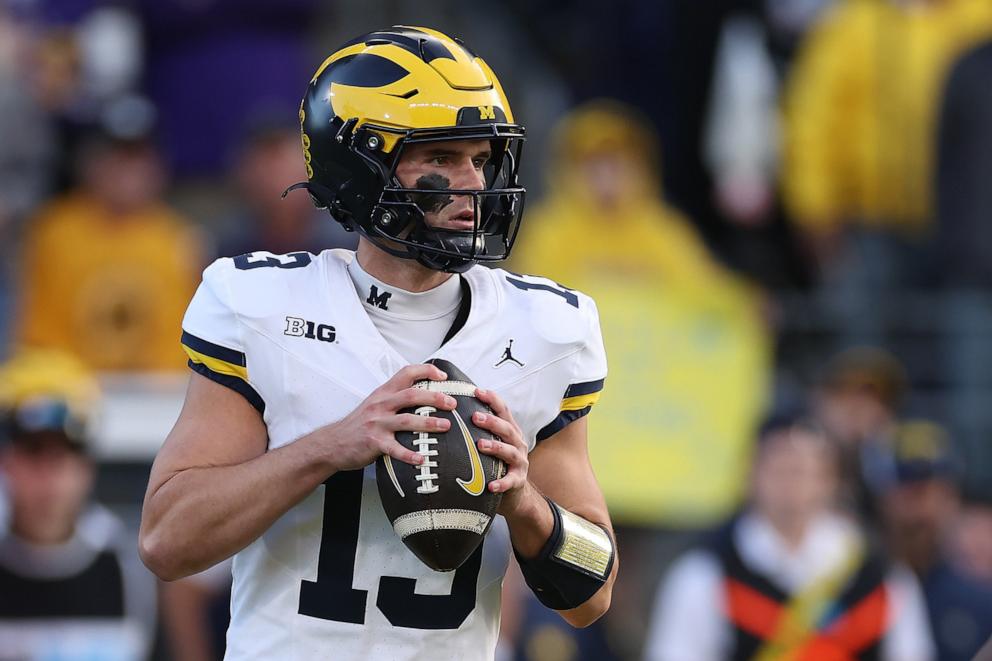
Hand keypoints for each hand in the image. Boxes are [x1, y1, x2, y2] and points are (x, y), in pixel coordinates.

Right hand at [318, 364, 456, 471]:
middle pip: (412, 395)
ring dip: (428, 423)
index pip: (406, 373)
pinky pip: (395, 449)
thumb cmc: (359, 424)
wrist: (333, 442)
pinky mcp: (373, 442)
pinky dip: (409, 454)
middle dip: (435, 398)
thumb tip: (424, 396)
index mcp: (383, 393)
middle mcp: (381, 405)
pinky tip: (421, 458)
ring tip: (445, 426)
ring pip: (407, 420)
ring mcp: (377, 423)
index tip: (442, 376)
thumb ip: (395, 398)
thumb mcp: (375, 403)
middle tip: (451, 403)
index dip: (426, 371)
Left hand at [472, 388, 531, 516]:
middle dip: (491, 421)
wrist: (515, 492)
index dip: (492, 399)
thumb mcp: (492, 442)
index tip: (477, 391)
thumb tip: (451, 410)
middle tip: (475, 417)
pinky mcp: (518, 480)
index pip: (503, 410)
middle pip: (507, 428)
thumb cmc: (497, 463)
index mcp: (510, 431)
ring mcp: (520, 461)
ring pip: (509, 451)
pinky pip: (510, 481)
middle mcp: (517, 443)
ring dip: (495, 447)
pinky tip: (491, 485)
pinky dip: (502, 483)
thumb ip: (479, 429)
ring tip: (480, 445)